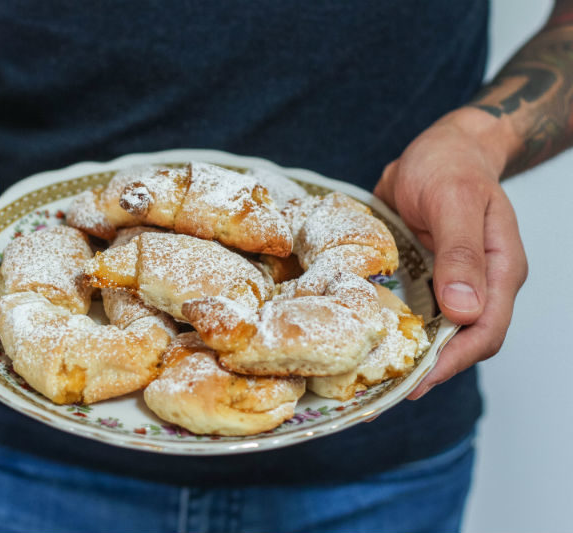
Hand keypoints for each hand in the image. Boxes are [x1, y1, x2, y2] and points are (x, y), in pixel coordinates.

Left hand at [374, 109, 527, 399]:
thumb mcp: (454, 201)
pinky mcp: (426, 278)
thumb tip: (464, 309)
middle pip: (462, 342)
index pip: (485, 331)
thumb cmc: (451, 166)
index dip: (453, 361)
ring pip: (437, 333)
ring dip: (409, 357)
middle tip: (382, 393)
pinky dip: (395, 331)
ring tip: (369, 380)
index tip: (416, 382)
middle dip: (428, 370)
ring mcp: (452, 284)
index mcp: (499, 270)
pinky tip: (366, 343)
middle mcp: (478, 284)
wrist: (442, 147)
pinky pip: (414, 313)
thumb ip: (461, 252)